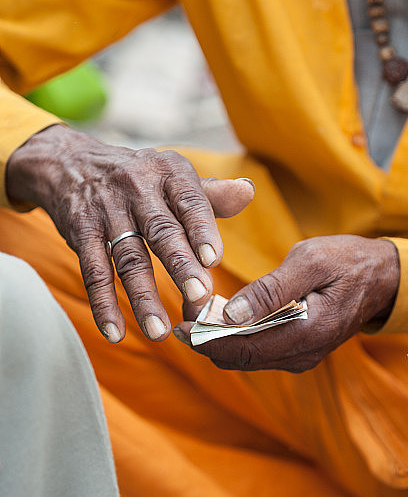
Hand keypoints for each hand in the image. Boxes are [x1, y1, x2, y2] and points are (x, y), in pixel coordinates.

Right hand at [6, 125, 253, 341]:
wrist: (71, 163)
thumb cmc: (143, 179)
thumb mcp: (175, 176)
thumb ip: (212, 194)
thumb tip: (247, 192)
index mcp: (169, 173)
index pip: (190, 201)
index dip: (203, 230)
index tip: (214, 260)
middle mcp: (137, 189)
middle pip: (161, 232)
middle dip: (181, 266)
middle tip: (200, 297)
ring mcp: (106, 212)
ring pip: (128, 259)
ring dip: (143, 298)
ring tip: (159, 331)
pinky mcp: (81, 233)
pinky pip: (93, 272)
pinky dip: (103, 304)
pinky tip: (115, 332)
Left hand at [173, 235, 398, 371]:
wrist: (384, 278)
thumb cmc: (348, 261)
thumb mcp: (311, 261)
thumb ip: (272, 289)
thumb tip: (232, 313)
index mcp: (308, 334)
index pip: (245, 349)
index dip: (208, 339)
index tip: (183, 320)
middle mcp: (303, 354)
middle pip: (240, 359)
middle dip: (208, 340)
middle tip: (186, 312)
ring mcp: (302, 356)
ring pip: (247, 359)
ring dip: (220, 339)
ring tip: (200, 311)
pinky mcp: (299, 351)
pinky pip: (260, 352)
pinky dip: (238, 338)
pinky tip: (225, 316)